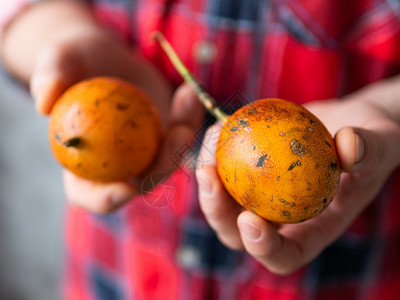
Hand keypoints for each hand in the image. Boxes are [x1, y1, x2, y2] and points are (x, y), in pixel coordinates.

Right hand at [31, 26, 203, 211]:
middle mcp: (117, 164)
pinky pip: (181, 131)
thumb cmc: (75, 61)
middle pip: (143, 181)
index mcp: (82, 161)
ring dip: (184, 136)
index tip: (126, 188)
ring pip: (170, 158)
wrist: (103, 55)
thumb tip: (43, 104)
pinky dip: (189, 114)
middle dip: (165, 165)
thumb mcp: (59, 60)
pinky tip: (190, 91)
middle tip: (178, 134)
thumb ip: (50, 77)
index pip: (89, 194)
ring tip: (188, 98)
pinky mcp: (166, 136)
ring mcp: (145, 152)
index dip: (106, 199)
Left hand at [196, 78, 399, 274]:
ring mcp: (263, 195)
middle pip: (238, 233)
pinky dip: (215, 151)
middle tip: (208, 176)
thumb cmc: (373, 138)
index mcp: (313, 228)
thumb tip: (350, 146)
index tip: (251, 221)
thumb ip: (372, 149)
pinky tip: (215, 128)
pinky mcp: (252, 170)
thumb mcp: (384, 143)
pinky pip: (224, 168)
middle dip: (216, 212)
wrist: (351, 121)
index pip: (285, 254)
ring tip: (209, 142)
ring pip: (223, 200)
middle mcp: (282, 217)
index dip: (263, 248)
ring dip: (207, 177)